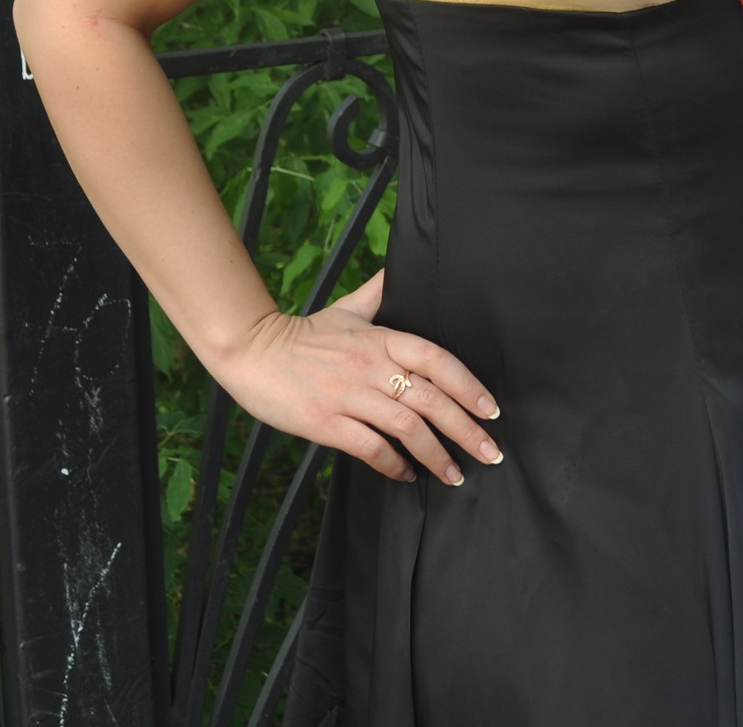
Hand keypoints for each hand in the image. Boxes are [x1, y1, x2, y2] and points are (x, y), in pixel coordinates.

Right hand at [209, 271, 503, 485]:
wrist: (252, 352)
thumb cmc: (304, 334)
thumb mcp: (347, 309)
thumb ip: (378, 292)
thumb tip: (400, 268)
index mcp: (381, 339)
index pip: (437, 360)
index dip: (468, 385)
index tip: (491, 409)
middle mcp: (371, 367)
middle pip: (431, 400)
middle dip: (466, 430)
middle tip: (490, 453)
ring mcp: (349, 396)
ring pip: (407, 428)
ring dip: (437, 456)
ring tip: (454, 474)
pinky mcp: (326, 423)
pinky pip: (371, 448)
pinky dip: (394, 465)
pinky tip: (407, 474)